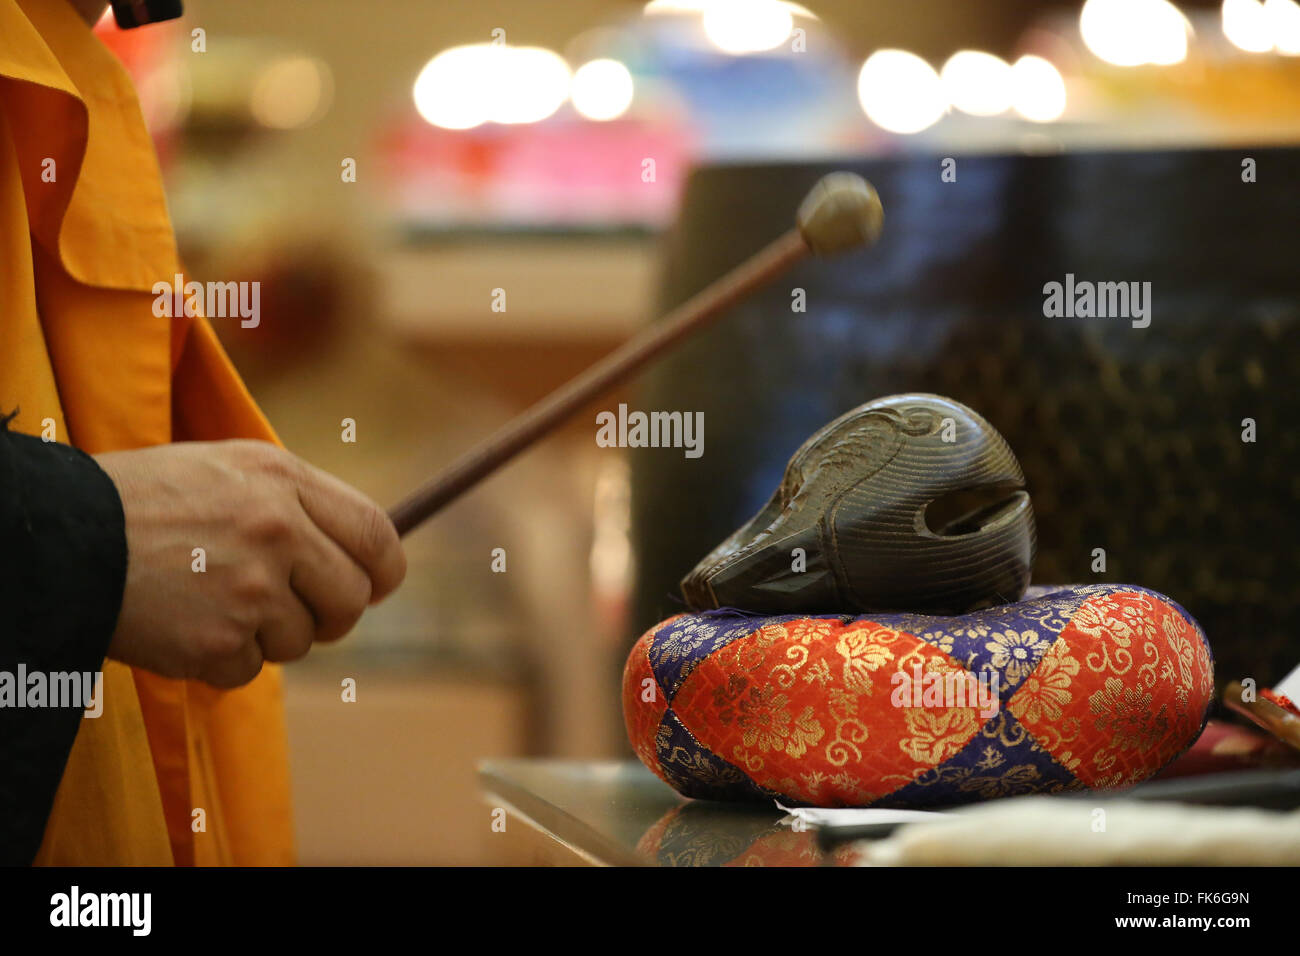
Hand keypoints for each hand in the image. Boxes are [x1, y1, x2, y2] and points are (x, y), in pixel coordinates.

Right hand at [95, 440, 405, 687]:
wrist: (59, 536)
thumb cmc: (146, 500)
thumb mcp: (230, 469)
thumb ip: (298, 503)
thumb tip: (362, 550)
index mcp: (284, 481)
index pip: (376, 536)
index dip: (382, 571)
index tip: (375, 586)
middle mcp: (277, 531)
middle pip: (351, 599)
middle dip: (329, 614)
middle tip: (292, 609)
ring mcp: (249, 589)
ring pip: (300, 642)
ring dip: (265, 636)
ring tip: (210, 601)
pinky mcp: (217, 640)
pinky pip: (250, 671)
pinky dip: (221, 660)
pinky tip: (184, 624)